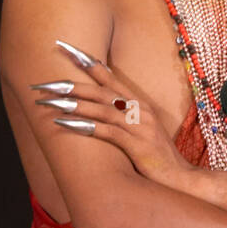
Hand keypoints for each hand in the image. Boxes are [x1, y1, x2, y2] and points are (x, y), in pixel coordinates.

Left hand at [31, 59, 193, 184]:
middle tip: (46, 82)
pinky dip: (86, 125)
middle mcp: (139, 110)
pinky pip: (107, 131)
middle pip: (101, 91)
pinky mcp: (137, 144)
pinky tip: (66, 124)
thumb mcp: (141, 131)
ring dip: (74, 104)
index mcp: (139, 103)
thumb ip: (123, 117)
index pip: (108, 76)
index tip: (64, 48)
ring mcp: (139, 126)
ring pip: (102, 108)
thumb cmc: (156, 157)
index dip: (86, 62)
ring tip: (50, 101)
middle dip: (72, 85)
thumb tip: (98, 108)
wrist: (180, 178)